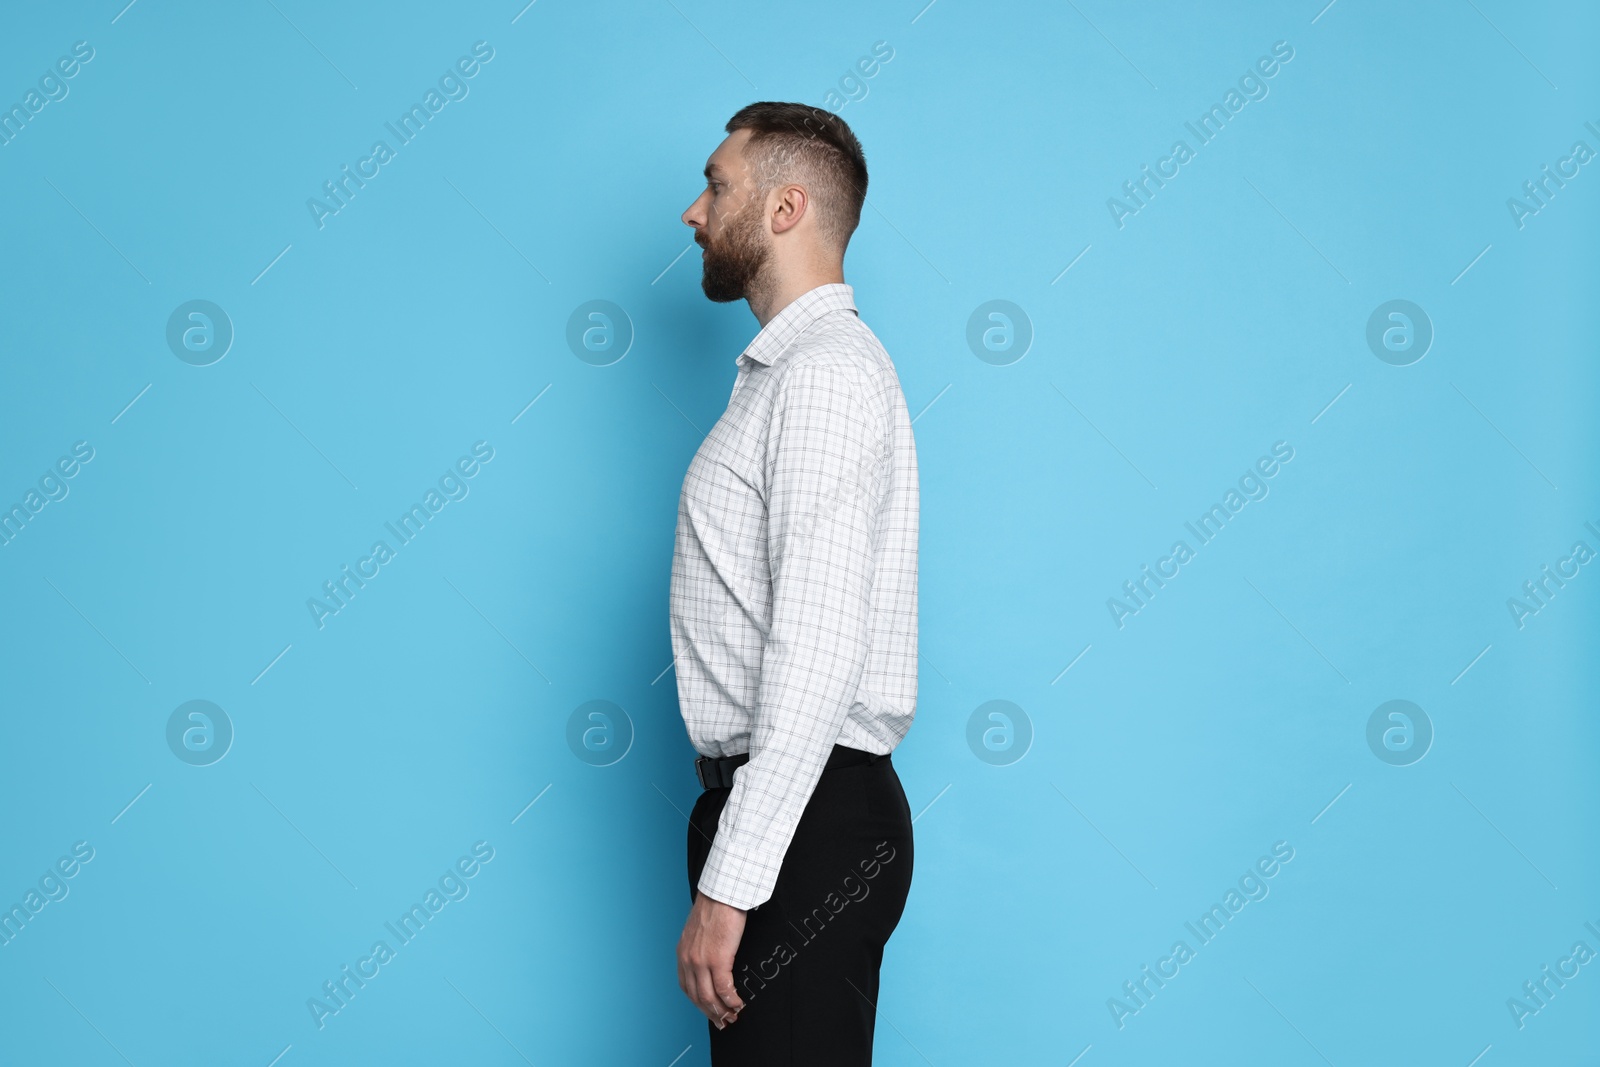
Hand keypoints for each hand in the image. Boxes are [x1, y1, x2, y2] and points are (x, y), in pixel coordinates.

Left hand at [676, 890, 747, 1027]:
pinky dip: (731, 1000)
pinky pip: (724, 989)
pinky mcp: (717, 960)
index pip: (687, 987)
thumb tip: (713, 958)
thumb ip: (702, 946)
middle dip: (710, 1013)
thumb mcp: (701, 930)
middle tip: (723, 1022)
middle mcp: (688, 960)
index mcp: (683, 953)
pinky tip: (738, 1004)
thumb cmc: (716, 906)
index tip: (710, 1011)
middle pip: (697, 997)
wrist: (722, 892)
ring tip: (732, 1017)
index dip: (699, 1003)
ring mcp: (701, 961)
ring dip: (721, 1011)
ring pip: (709, 997)